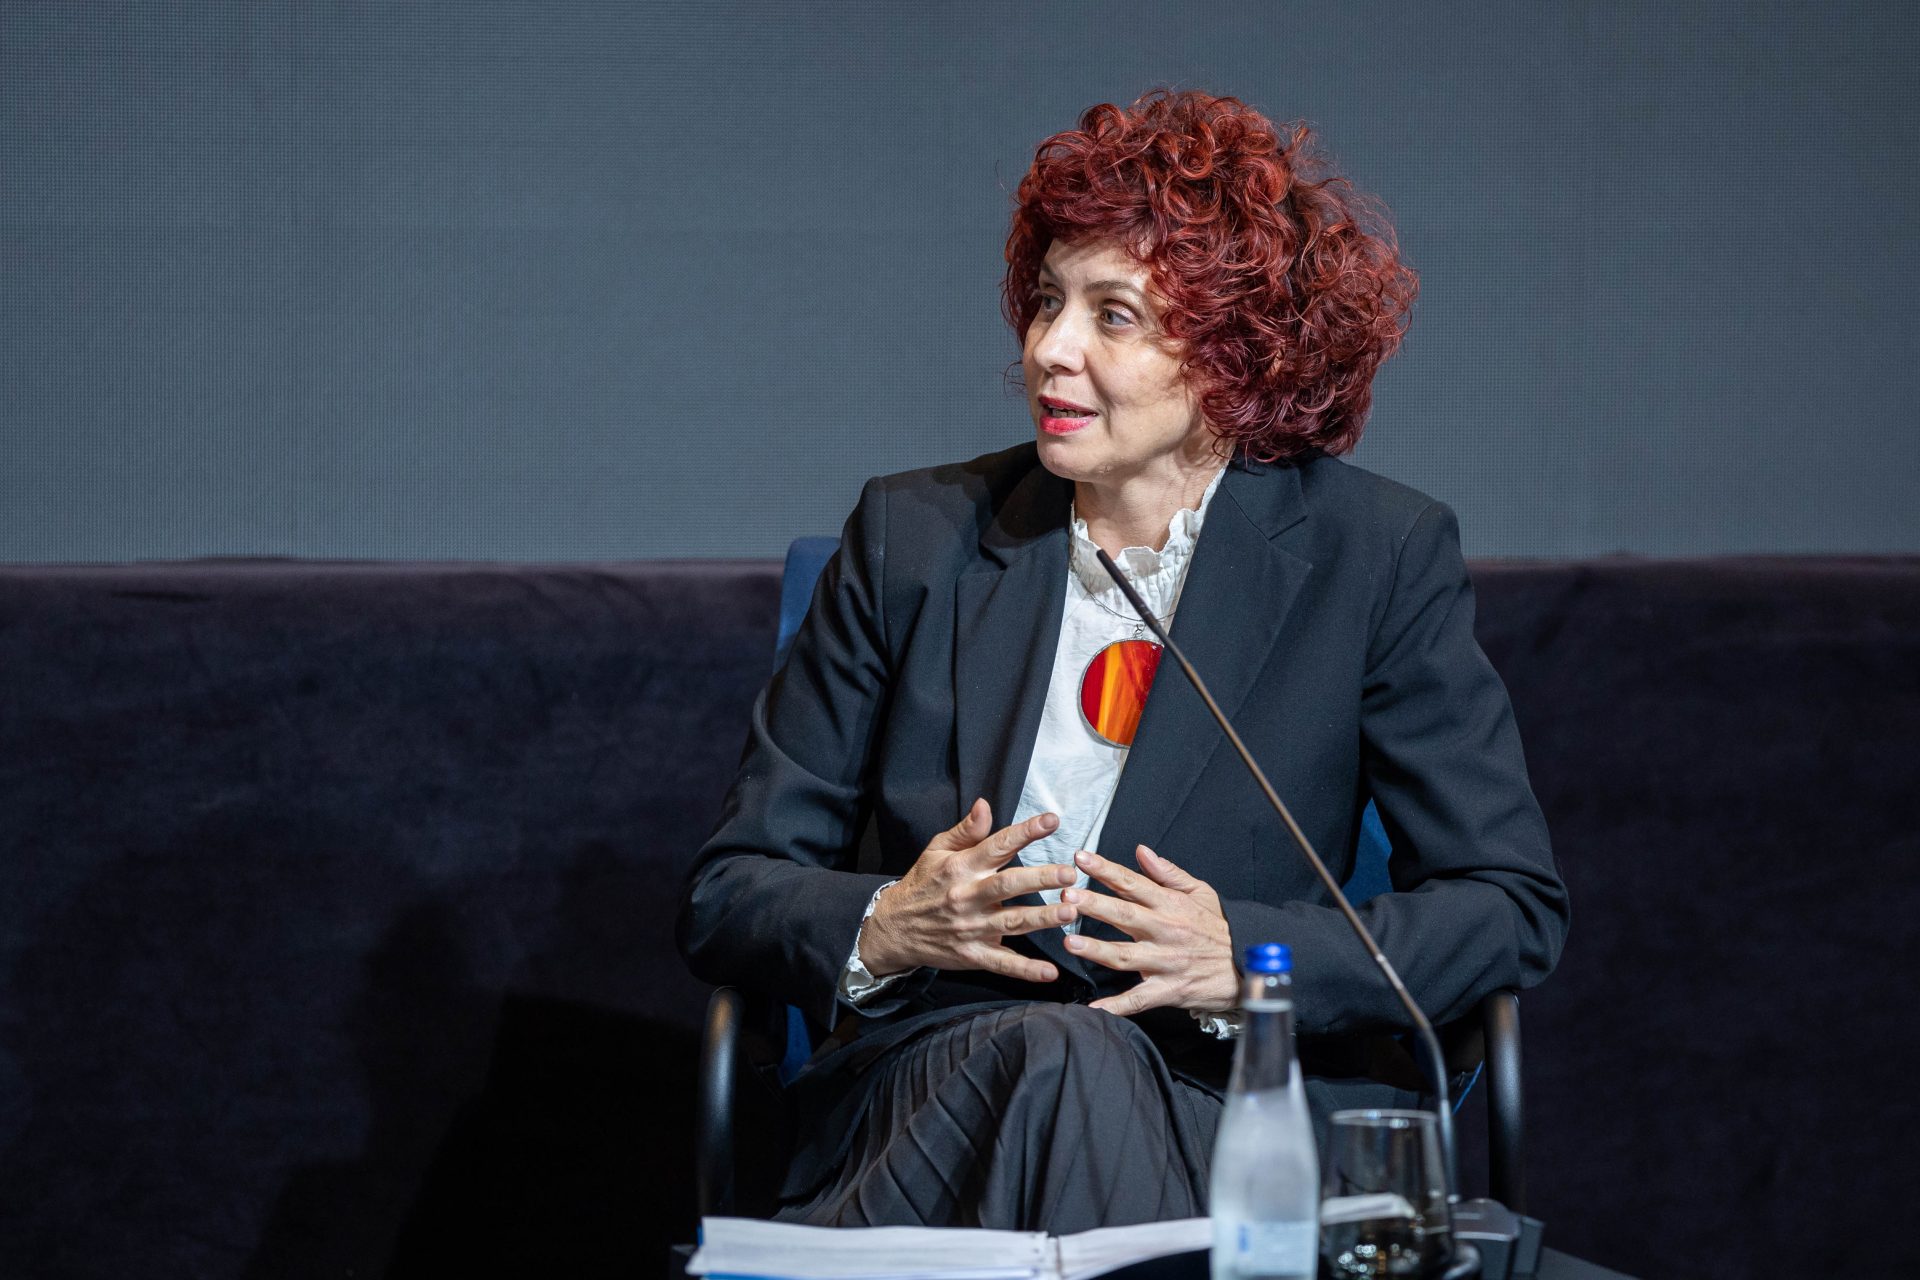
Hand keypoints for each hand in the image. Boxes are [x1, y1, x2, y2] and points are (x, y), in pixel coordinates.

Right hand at [859, 799, 1079, 984]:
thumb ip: (966, 830)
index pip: (997, 846)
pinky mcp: (972, 955)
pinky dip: (1026, 970)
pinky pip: (1002, 963)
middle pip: (1008, 885)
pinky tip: (1050, 972)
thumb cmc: (922, 884)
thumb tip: (985, 805)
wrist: (893, 929)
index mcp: (961, 867)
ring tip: (1071, 911)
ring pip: (1012, 922)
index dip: (1025, 832)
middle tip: (1070, 873)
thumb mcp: (936, 851)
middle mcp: (967, 896)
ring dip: (1042, 918)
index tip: (1052, 821)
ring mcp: (971, 928)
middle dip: (1041, 879)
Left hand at [1061, 845, 1237, 1015]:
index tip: (1081, 857)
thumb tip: (1141, 851)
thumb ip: (1168, 873)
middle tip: (1067, 896)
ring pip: (1125, 956)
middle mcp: (1165, 931)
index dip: (1105, 869)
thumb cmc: (1219, 928)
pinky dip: (1117, 1006)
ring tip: (1070, 944)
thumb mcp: (1201, 892)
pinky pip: (1139, 999)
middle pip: (1124, 915)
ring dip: (1096, 951)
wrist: (1247, 966)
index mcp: (1171, 904)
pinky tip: (1093, 1008)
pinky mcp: (1169, 990)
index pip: (1132, 883)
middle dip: (1094, 905)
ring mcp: (1165, 962)